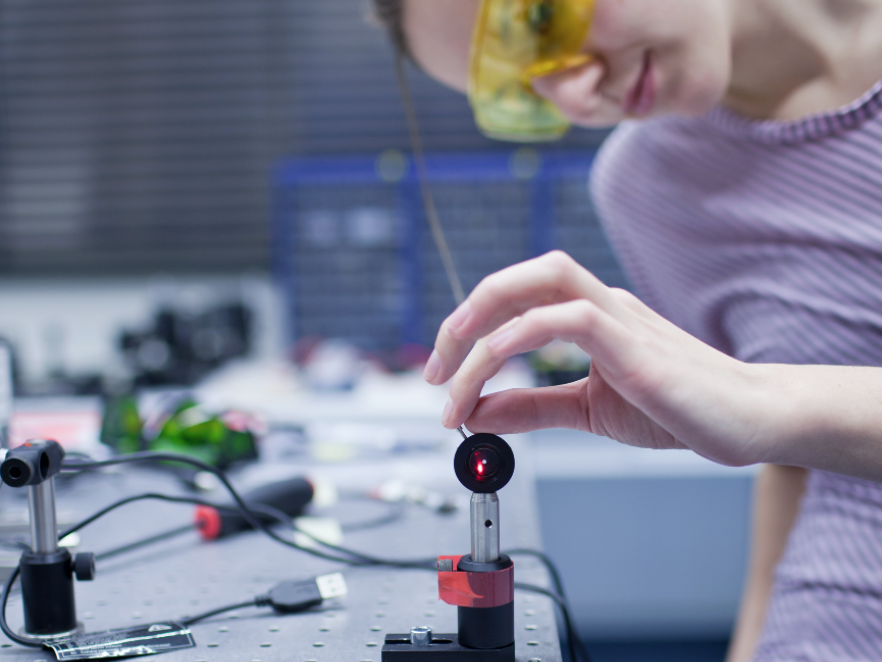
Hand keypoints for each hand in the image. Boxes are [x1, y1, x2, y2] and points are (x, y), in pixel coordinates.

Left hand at [423, 251, 775, 467]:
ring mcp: (620, 318)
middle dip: (465, 314)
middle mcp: (601, 305)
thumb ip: (533, 407)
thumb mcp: (588, 410)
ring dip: (481, 326)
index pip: (518, 299)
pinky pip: (568, 318)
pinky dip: (519, 338)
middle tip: (433, 368)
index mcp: (591, 316)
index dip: (470, 328)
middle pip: (522, 275)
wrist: (751, 421)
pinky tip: (495, 370)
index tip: (441, 377)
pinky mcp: (635, 344)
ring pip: (540, 282)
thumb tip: (477, 411)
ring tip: (449, 375)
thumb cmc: (679, 408)